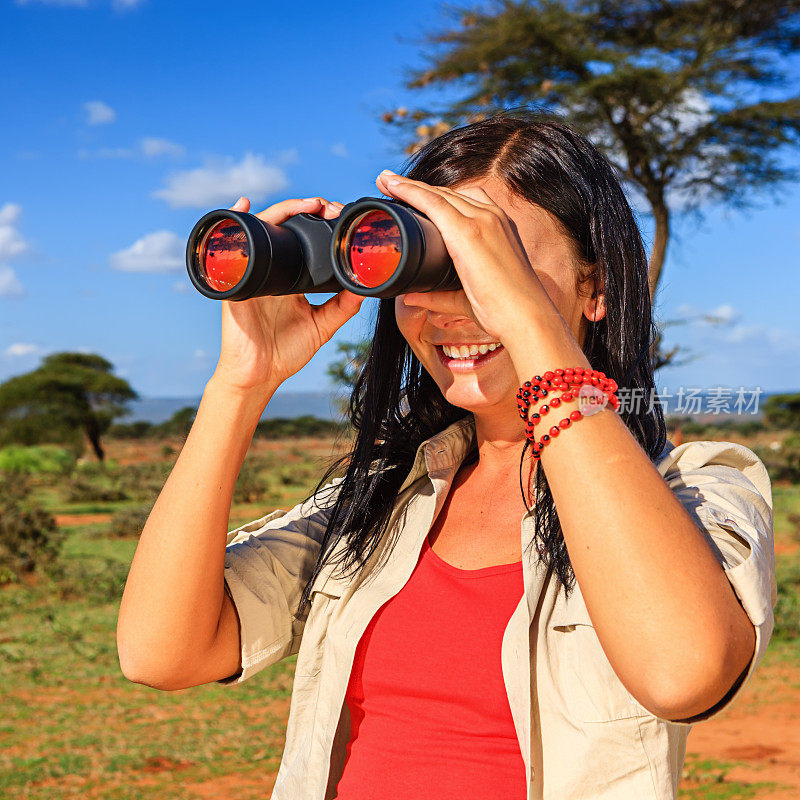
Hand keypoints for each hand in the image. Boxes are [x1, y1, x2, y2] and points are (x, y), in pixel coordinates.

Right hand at [212, 196, 364, 394]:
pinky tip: (242, 205)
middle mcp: (271, 268)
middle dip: (305, 208)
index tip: (341, 214)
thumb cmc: (286, 352)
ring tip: (304, 204)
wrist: (259, 375)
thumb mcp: (322, 325)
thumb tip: (366, 286)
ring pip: (262, 228)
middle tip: (327, 206)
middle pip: (283, 226)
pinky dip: (234, 223)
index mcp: (291, 275)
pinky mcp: (235, 281)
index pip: (303, 237)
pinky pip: (231, 247)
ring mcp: (252, 272)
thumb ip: (343, 306)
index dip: (319, 220)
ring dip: (281, 210)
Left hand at [375, 170, 551, 342]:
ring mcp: (483, 220)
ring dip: (408, 185)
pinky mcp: (469, 231)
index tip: (412, 195)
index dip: (435, 197)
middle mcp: (493, 216)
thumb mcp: (467, 298)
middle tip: (388, 182)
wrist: (527, 317)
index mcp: (499, 228)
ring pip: (438, 194)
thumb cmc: (504, 312)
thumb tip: (411, 297)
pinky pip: (432, 202)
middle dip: (418, 188)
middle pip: (448, 194)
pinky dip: (409, 191)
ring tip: (384, 180)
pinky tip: (391, 186)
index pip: (463, 202)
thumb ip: (438, 296)